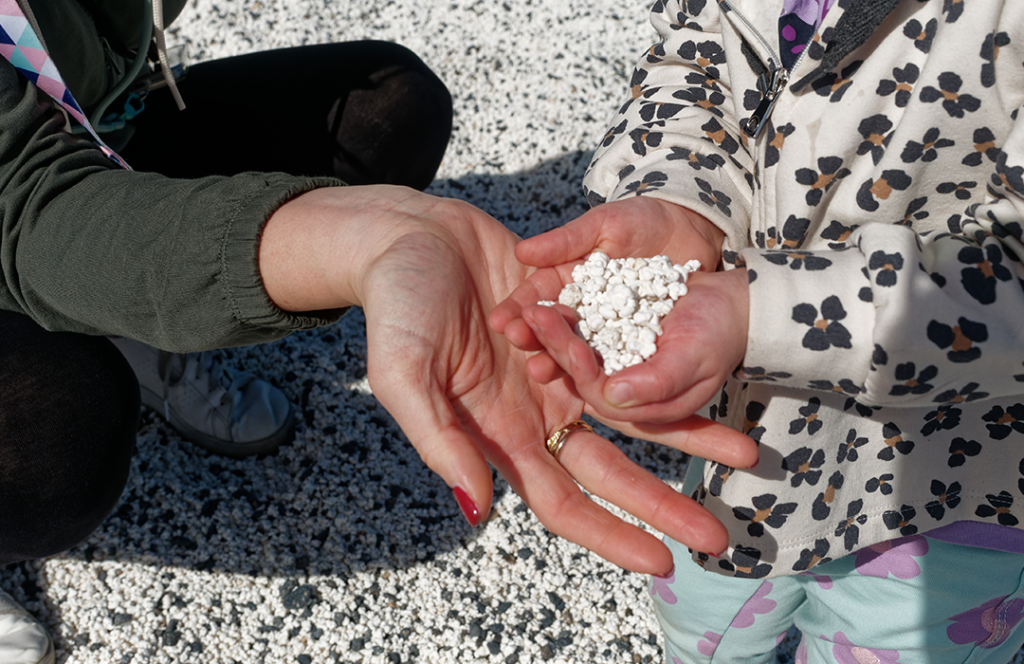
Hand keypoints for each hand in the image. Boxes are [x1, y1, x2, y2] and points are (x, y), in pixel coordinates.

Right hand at [259, 185, 756, 572]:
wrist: (410, 238)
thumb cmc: (395, 305)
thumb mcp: (404, 374)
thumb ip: (439, 439)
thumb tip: (479, 509)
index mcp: (499, 434)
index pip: (562, 502)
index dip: (609, 535)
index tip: (661, 562)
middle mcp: (537, 411)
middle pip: (611, 470)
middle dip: (663, 504)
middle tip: (718, 537)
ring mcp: (559, 368)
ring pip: (633, 414)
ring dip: (686, 437)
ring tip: (745, 455)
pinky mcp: (575, 323)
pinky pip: (629, 352)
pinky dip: (667, 369)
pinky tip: (710, 380)